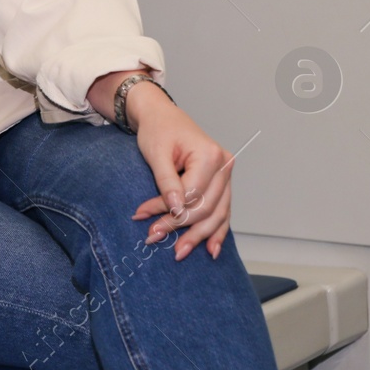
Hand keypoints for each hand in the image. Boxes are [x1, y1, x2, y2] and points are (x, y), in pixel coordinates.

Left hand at [125, 85, 234, 261]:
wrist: (163, 117)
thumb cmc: (158, 130)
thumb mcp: (156, 153)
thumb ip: (166, 182)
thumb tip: (176, 210)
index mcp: (210, 155)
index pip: (191, 194)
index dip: (167, 210)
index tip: (143, 217)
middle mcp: (224, 166)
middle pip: (206, 208)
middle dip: (180, 227)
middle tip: (155, 238)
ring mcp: (226, 175)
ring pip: (217, 214)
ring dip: (199, 236)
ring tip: (180, 252)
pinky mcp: (221, 183)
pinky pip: (223, 211)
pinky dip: (217, 231)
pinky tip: (212, 250)